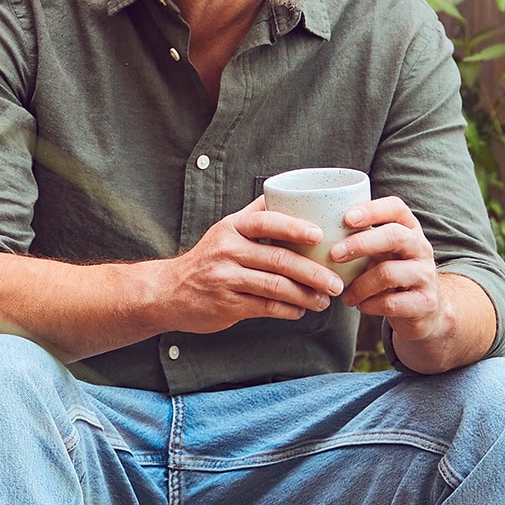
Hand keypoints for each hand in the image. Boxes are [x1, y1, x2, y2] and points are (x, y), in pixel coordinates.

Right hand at [155, 202, 343, 333]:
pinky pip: (265, 308)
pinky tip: (300, 310)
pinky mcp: (226, 304)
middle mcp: (227, 250)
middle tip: (336, 282)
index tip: (320, 236)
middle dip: (313, 272)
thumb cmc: (209, 258)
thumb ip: (257, 214)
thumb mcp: (226, 230)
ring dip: (305, 295)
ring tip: (324, 300)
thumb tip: (292, 194)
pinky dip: (288, 310)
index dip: (294, 227)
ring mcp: (225, 278)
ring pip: (275, 286)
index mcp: (232, 227)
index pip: (266, 222)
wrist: (169, 291)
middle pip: (278, 259)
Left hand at [332, 195, 444, 341]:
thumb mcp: (380, 252)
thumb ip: (360, 239)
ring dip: (359, 285)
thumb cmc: (391, 273)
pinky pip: (390, 303)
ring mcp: (426, 275)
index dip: (372, 210)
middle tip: (334, 255)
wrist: (423, 309)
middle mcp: (421, 248)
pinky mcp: (425, 302)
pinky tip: (360, 305)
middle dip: (360, 244)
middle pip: (395, 236)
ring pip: (388, 273)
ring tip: (344, 294)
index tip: (346, 218)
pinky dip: (368, 305)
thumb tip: (314, 232)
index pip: (396, 208)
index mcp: (409, 229)